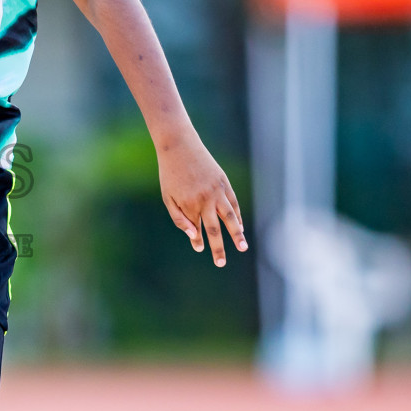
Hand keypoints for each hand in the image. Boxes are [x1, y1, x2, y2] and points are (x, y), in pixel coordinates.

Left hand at [157, 134, 246, 266]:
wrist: (179, 146)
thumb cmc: (170, 174)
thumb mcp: (168, 197)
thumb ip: (180, 218)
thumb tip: (194, 236)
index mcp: (189, 205)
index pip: (197, 230)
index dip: (199, 241)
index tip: (201, 250)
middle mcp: (205, 201)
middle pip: (215, 230)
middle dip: (218, 248)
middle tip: (221, 263)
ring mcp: (217, 191)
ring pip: (230, 217)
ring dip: (237, 234)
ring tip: (243, 247)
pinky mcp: (224, 183)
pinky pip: (233, 203)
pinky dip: (237, 216)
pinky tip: (240, 226)